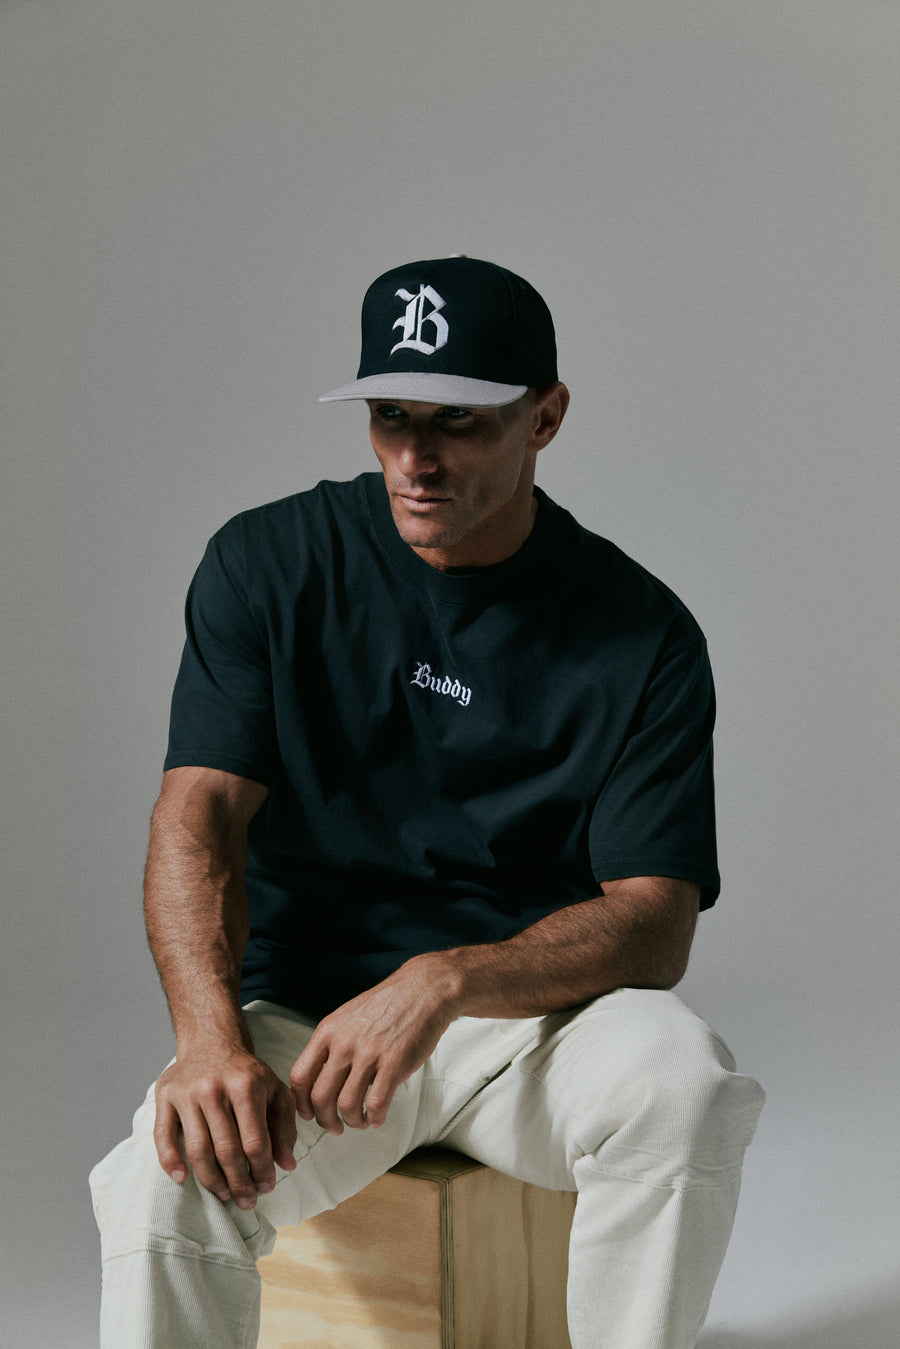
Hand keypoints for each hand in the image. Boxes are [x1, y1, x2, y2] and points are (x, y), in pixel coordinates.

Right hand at [153, 1045, 297, 1208]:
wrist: (211, 1041)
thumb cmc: (245, 1072)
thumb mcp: (275, 1090)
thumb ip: (284, 1127)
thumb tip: (287, 1165)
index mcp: (246, 1086)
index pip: (255, 1141)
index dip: (262, 1170)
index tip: (267, 1187)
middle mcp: (214, 1088)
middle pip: (226, 1150)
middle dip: (239, 1182)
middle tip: (246, 1201)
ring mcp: (187, 1093)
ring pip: (197, 1149)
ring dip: (211, 1180)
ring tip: (224, 1194)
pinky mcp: (165, 1096)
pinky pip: (162, 1136)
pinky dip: (169, 1161)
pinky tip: (181, 1179)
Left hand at [289, 957, 457, 1134]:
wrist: (423, 990)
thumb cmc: (387, 1004)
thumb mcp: (347, 1017)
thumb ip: (332, 1044)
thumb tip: (321, 1077)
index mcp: (328, 1031)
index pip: (299, 1076)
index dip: (301, 1102)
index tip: (310, 1113)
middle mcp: (343, 1043)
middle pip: (320, 1097)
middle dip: (325, 1120)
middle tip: (335, 1126)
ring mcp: (368, 1054)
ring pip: (347, 1105)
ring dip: (352, 1121)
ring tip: (360, 1122)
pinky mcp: (394, 1064)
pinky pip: (376, 1104)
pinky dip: (374, 1119)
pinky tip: (377, 1118)